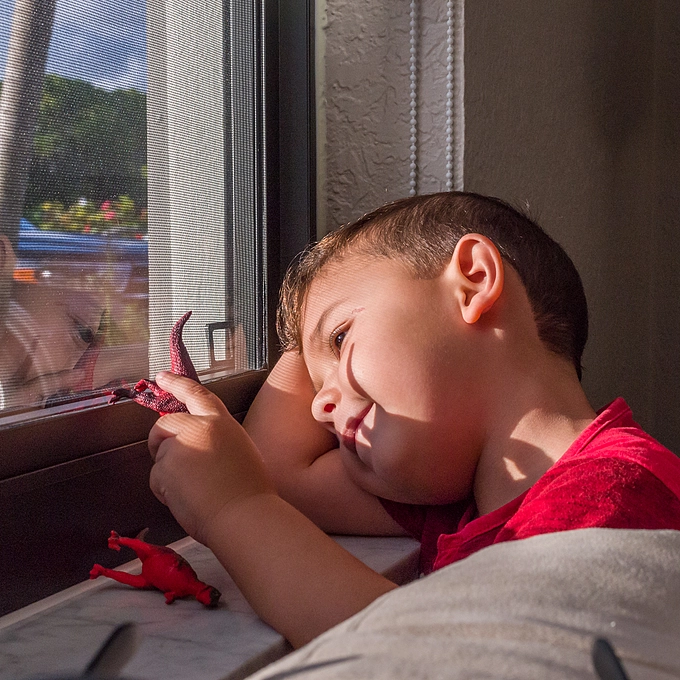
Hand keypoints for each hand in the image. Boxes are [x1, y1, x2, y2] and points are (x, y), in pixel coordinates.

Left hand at [148, 372, 274, 543]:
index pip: (196, 393)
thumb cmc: (249, 490)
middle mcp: (199, 427)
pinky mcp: (165, 468)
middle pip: (166, 425)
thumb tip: (198, 446)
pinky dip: (165, 491)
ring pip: (161, 456)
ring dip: (169, 473)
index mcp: (221, 422)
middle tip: (178, 466)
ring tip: (196, 490)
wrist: (243, 515)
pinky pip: (156, 478)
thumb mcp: (240, 450)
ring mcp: (180, 446)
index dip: (177, 384)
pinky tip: (187, 499)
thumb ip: (217, 439)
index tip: (162, 377)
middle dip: (162, 442)